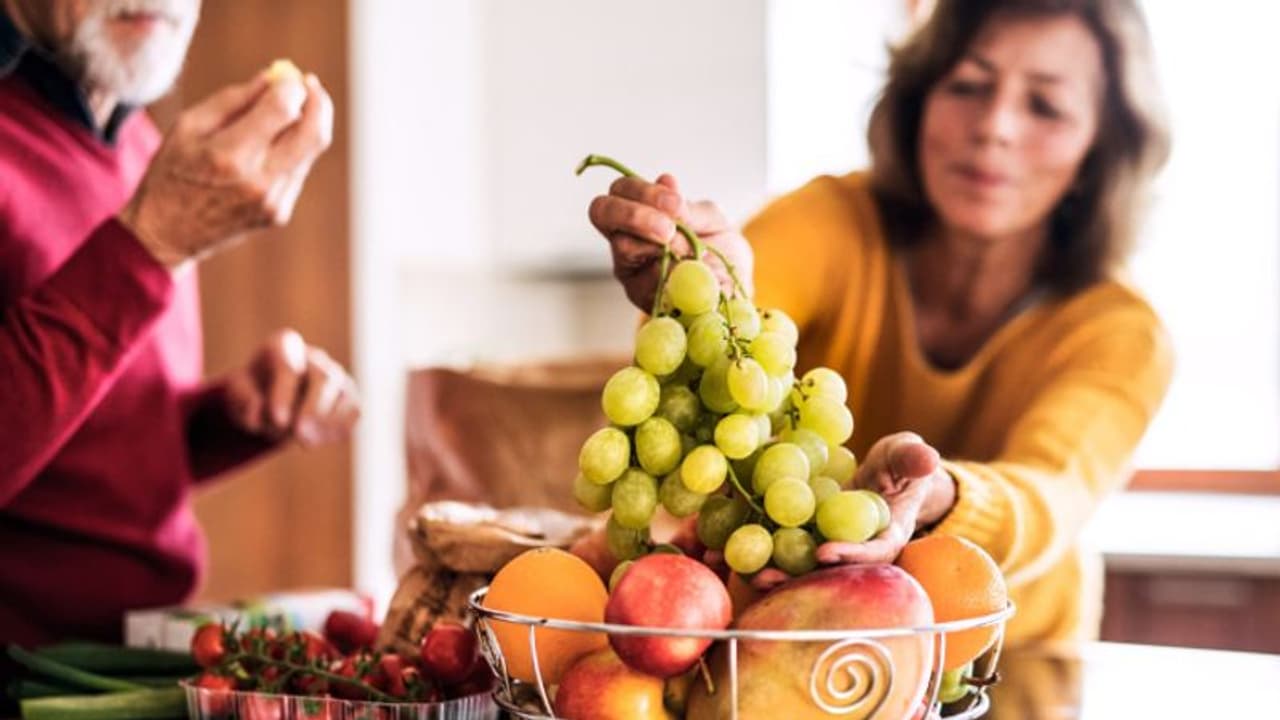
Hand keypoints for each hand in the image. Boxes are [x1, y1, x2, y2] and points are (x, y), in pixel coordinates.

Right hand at [119, 69, 333, 266]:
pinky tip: (274, 143)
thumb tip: (274, 78)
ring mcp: (273, 201)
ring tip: (289, 109)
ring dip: (307, 124)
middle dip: (317, 102)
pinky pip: (298, 171)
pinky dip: (294, 149)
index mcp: (230, 155)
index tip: (289, 76)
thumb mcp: (188, 125)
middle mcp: (259, 181)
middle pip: (313, 133)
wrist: (166, 233)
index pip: (283, 110)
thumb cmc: (171, 171)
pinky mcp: (279, 213)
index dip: (292, 87)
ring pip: (310, 152)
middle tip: (309, 85)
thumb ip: (234, 99)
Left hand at [222, 329, 359, 446]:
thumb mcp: (236, 392)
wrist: (269, 398)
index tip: (277, 418)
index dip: (284, 393)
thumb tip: (257, 413)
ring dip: (327, 423)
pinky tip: (319, 439)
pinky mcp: (350, 398)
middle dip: (314, 408)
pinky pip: (355, 412)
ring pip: (344, 396)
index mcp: (284, 346)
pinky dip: (341, 429)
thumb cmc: (252, 391)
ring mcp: (337, 378)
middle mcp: (315, 358)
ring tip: (305, 442)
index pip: (288, 365)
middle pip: (324, 377)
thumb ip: (242, 399)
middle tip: (299, 434)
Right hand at [587, 174, 753, 311]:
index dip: (643, 192)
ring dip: (656, 246)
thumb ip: (688, 207)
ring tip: (688, 254)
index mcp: (642, 208)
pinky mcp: (637, 294)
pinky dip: (669, 276)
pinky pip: (643, 282)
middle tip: (667, 230)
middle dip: (634, 215)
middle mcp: (626, 235)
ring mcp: (628, 265)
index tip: (675, 204)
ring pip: (622, 247)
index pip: (621, 189)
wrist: (732, 287)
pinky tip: (689, 276)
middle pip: (602, 211)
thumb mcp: (713, 221)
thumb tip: (666, 182)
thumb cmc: (718, 248)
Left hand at [751, 433, 955, 591]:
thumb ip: (911, 459)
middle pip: (823, 572)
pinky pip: (771, 545)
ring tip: (731, 568)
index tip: (824, 552)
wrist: (878, 477)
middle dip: (794, 577)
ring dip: (763, 569)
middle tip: (765, 577)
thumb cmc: (897, 468)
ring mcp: (820, 547)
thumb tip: (927, 458)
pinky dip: (746, 547)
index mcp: (884, 538)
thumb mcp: (905, 457)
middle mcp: (849, 551)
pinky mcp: (796, 538)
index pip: (871, 552)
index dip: (849, 554)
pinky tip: (714, 547)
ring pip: (792, 565)